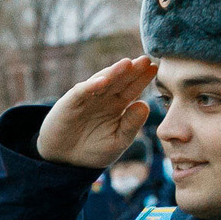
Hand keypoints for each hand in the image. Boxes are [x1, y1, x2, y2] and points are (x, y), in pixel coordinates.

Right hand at [37, 56, 157, 170]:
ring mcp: (87, 97)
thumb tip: (145, 105)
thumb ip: (131, 125)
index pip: (132, 88)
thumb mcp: (117, 141)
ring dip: (114, 72)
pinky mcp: (71, 102)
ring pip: (103, 81)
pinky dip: (91, 86)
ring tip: (127, 63)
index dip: (142, 79)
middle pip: (120, 80)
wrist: (65, 160)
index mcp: (117, 105)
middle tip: (146, 59)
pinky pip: (82, 91)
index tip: (155, 68)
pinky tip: (103, 80)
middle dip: (132, 70)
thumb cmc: (93, 150)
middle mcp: (104, 97)